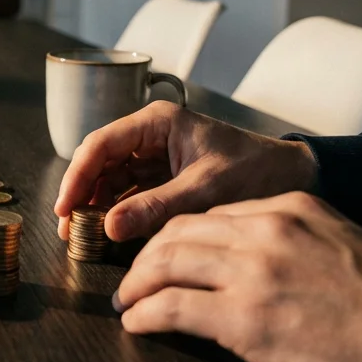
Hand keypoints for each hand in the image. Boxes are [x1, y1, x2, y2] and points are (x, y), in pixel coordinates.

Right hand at [54, 101, 317, 240]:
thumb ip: (157, 207)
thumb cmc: (258, 171)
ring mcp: (155, 159)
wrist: (297, 179)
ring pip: (110, 181)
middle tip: (68, 230)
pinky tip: (108, 236)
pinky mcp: (163, 181)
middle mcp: (151, 136)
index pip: (101, 144)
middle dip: (81, 195)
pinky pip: (129, 196)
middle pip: (99, 163)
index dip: (77, 176)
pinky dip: (116, 215)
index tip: (65, 208)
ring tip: (83, 238)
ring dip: (95, 207)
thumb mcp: (207, 189)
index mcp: (159, 123)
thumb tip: (110, 227)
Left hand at [115, 192, 361, 361]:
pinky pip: (170, 307)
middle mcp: (268, 231)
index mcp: (294, 210)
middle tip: (135, 280)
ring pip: (165, 263)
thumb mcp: (345, 253)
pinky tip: (137, 324)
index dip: (181, 238)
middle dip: (148, 257)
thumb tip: (259, 269)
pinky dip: (145, 315)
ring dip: (137, 285)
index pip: (215, 215)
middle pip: (180, 232)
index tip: (166, 257)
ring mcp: (254, 272)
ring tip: (128, 303)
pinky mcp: (244, 318)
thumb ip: (298, 247)